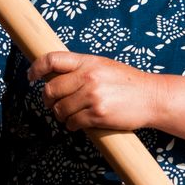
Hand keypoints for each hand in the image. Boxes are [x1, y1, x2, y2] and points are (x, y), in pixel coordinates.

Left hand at [29, 52, 165, 131]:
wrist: (152, 97)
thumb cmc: (128, 83)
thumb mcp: (104, 67)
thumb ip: (82, 68)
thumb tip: (53, 76)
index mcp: (89, 62)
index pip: (52, 60)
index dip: (36, 68)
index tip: (31, 77)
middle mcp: (89, 77)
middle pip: (51, 90)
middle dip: (49, 100)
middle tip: (54, 103)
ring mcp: (93, 96)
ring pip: (60, 110)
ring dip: (62, 115)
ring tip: (72, 114)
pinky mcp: (98, 115)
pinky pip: (72, 123)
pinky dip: (73, 125)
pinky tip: (81, 122)